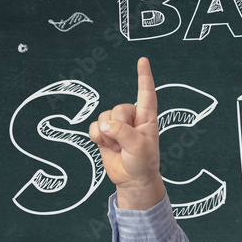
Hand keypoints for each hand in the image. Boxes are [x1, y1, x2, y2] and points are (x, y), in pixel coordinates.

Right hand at [89, 57, 165, 209]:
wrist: (132, 180)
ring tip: (118, 147)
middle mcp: (132, 118)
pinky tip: (107, 147)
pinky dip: (98, 138)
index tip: (143, 60)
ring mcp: (117, 125)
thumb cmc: (143, 163)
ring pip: (104, 117)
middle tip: (125, 143)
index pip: (146, 94)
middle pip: (118, 109)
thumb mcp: (139, 148)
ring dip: (108, 135)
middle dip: (118, 127)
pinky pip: (94, 127)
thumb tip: (104, 124)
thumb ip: (123, 133)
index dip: (144, 77)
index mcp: (147, 118)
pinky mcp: (104, 134)